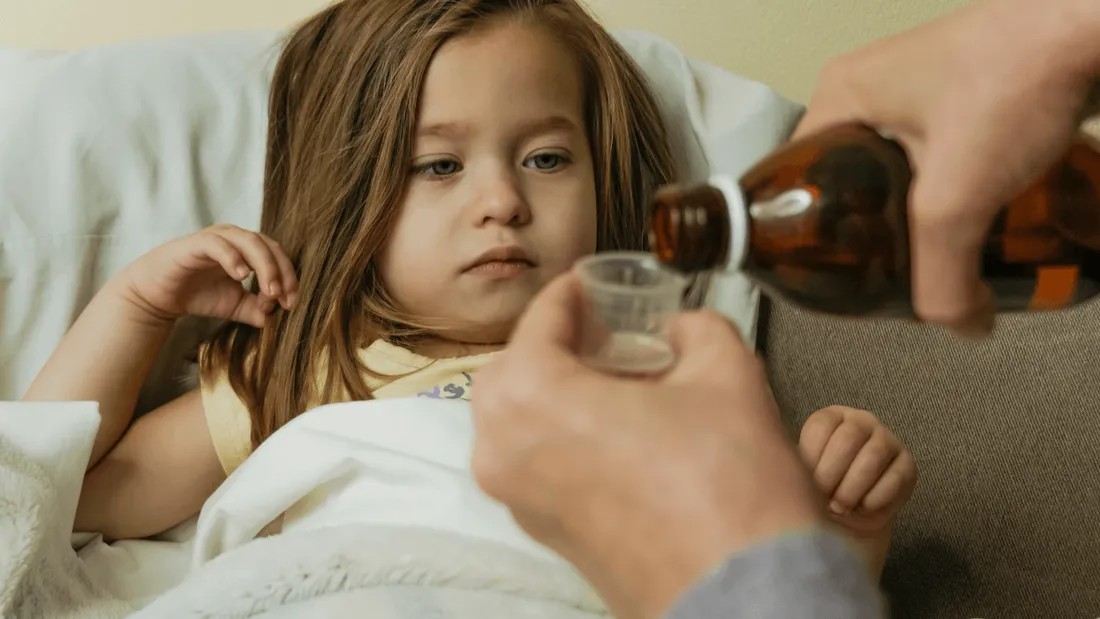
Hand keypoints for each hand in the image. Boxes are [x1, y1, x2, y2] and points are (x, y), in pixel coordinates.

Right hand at [115, 225, 298, 326]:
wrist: (158, 296)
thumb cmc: (198, 295)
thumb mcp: (235, 306)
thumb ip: (257, 310)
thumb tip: (279, 318)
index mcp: (247, 249)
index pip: (278, 255)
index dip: (289, 278)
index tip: (291, 304)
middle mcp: (235, 238)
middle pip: (269, 246)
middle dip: (281, 272)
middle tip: (283, 298)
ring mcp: (216, 238)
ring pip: (250, 241)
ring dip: (265, 266)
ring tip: (269, 291)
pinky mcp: (196, 243)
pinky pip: (219, 245)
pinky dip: (234, 259)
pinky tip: (241, 276)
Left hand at [472, 274, 823, 618]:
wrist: (747, 595)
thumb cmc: (731, 498)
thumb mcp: (727, 374)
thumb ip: (697, 329)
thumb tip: (683, 328)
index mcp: (532, 400)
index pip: (539, 321)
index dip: (570, 294)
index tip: (588, 284)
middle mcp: (507, 453)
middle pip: (513, 372)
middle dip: (553, 345)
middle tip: (603, 332)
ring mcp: (522, 502)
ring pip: (518, 423)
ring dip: (556, 391)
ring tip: (619, 381)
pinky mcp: (547, 535)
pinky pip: (536, 464)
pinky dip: (562, 435)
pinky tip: (621, 429)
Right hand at [794, 0, 1099, 332]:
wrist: (1092, 27)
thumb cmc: (1015, 76)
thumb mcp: (956, 196)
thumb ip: (943, 276)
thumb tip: (957, 325)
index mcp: (838, 97)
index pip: (794, 181)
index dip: (811, 236)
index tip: (835, 276)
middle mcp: (870, 88)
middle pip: (849, 183)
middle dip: (873, 233)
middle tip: (891, 273)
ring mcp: (919, 88)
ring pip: (900, 173)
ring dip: (920, 215)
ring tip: (938, 253)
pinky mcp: (966, 93)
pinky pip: (942, 158)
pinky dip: (958, 191)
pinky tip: (980, 219)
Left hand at [799, 406, 916, 573]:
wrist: (844, 530)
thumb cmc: (813, 498)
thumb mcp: (794, 474)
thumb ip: (784, 455)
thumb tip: (764, 429)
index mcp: (829, 418)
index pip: (820, 427)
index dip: (812, 460)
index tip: (806, 483)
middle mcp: (860, 422)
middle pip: (848, 438)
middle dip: (832, 476)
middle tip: (824, 500)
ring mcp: (887, 441)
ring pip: (873, 456)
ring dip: (853, 488)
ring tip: (841, 506)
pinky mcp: (907, 465)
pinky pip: (897, 476)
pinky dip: (876, 498)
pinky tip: (863, 508)